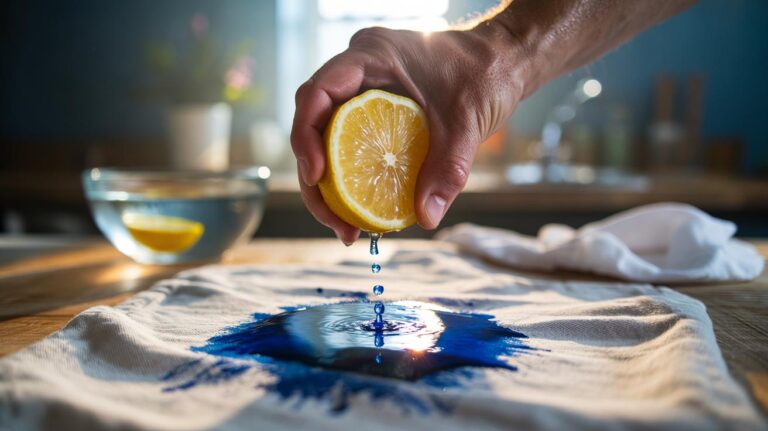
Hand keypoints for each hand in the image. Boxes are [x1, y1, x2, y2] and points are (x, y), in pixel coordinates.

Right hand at [291, 23, 528, 244]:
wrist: (505, 61)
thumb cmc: (487, 74)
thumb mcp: (468, 123)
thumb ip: (447, 170)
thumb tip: (426, 218)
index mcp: (372, 55)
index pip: (318, 92)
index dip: (306, 136)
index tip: (318, 177)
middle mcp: (358, 69)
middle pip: (313, 123)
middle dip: (316, 178)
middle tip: (336, 222)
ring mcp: (363, 88)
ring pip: (327, 137)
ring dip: (331, 186)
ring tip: (347, 229)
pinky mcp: (373, 107)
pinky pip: (350, 141)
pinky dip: (353, 176)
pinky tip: (364, 211)